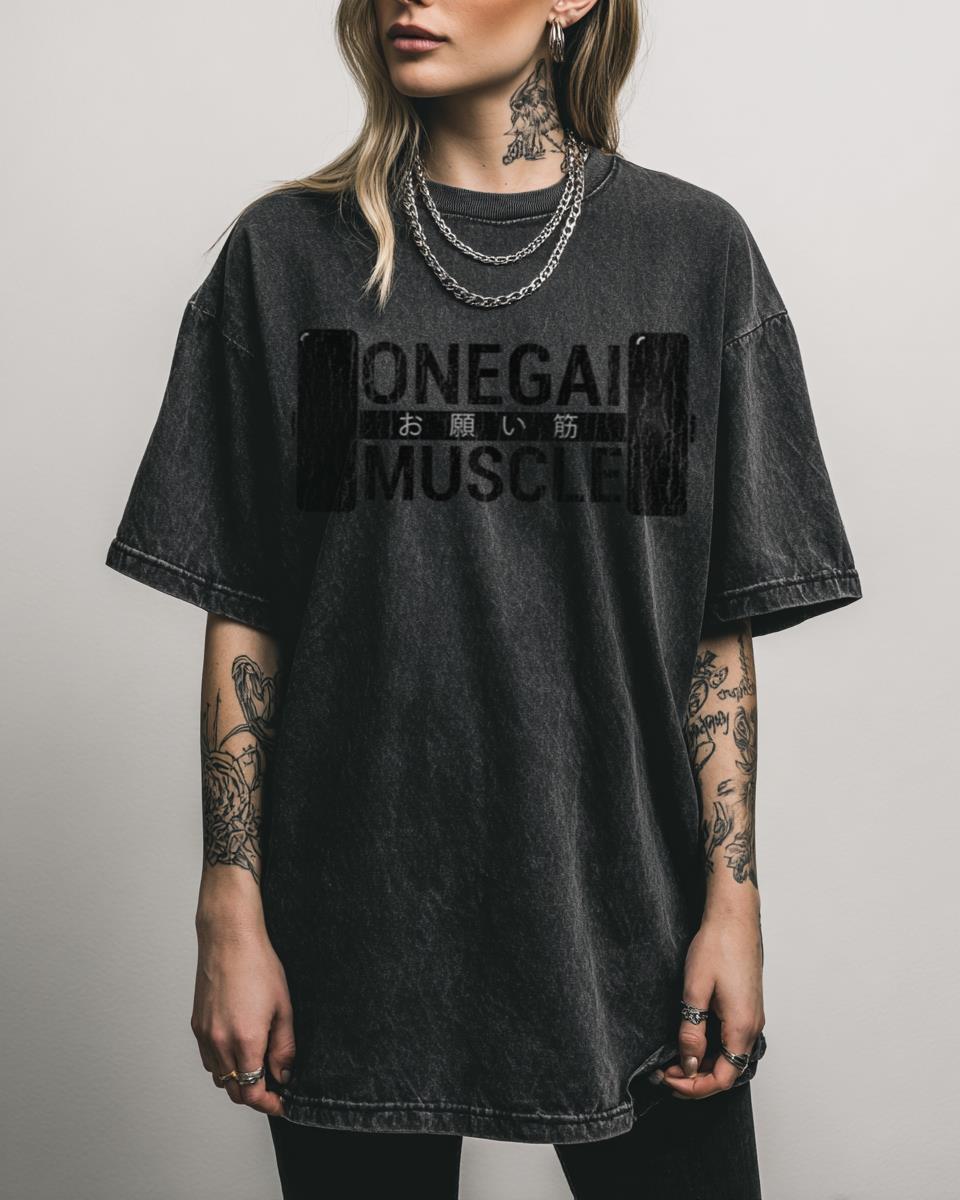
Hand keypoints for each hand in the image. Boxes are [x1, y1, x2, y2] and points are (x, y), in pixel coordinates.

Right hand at [191, 915, 295, 1116]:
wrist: (229, 939)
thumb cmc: (258, 966)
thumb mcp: (283, 1007)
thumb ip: (284, 1047)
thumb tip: (284, 1074)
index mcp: (245, 1040)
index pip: (252, 1092)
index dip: (268, 1104)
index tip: (281, 1103)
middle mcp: (220, 1043)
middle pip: (234, 1091)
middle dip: (255, 1095)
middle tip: (274, 1088)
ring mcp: (205, 1035)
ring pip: (219, 1077)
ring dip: (238, 1080)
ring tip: (258, 1066)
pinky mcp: (196, 1026)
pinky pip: (208, 1059)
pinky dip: (223, 1065)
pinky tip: (238, 1050)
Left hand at [658, 909, 764, 1099]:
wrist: (734, 918)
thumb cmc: (717, 946)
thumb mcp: (695, 990)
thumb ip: (692, 1031)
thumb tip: (689, 1064)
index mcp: (742, 1027)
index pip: (722, 1078)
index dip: (694, 1087)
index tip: (668, 1079)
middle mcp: (753, 1027)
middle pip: (727, 1071)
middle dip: (695, 1079)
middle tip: (664, 1072)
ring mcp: (752, 1017)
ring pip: (729, 1057)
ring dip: (703, 1064)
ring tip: (673, 1059)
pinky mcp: (747, 1007)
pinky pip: (731, 1040)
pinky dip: (711, 1049)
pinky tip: (691, 1040)